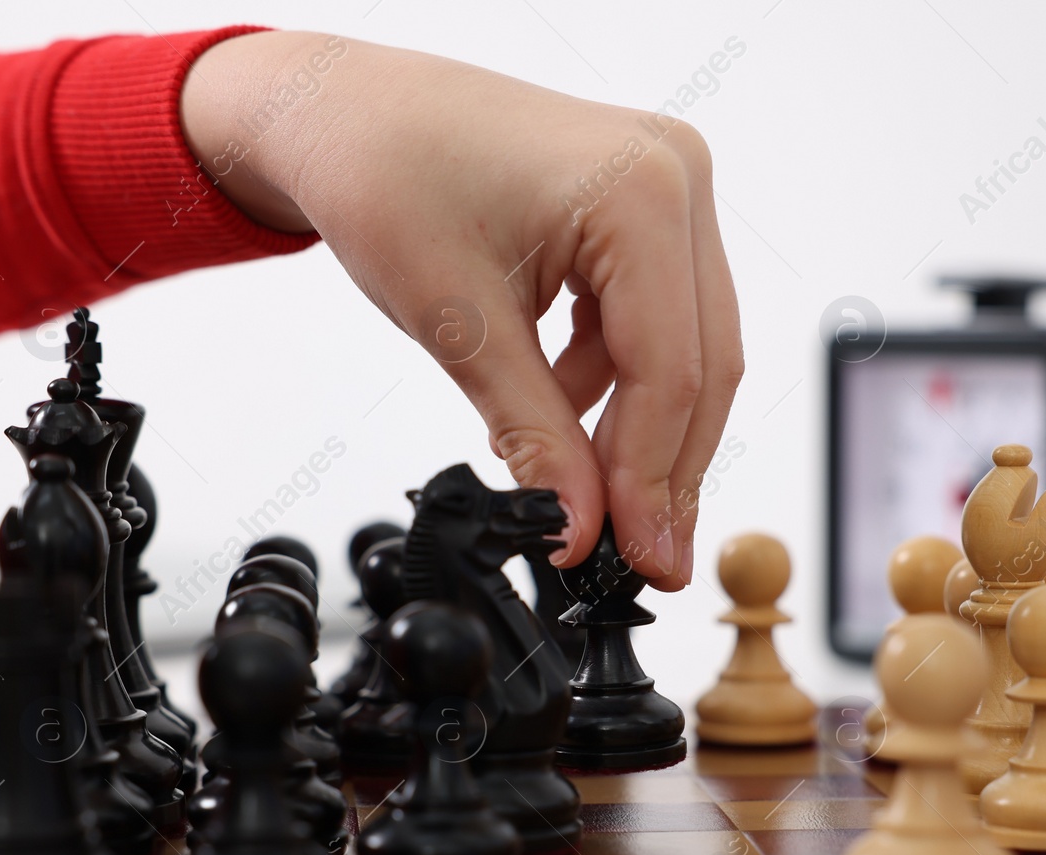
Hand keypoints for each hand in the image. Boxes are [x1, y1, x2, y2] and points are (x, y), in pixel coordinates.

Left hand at [180, 31, 742, 586]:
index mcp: (641, 191)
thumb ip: (534, 434)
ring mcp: (669, 184)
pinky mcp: (647, 204)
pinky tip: (570, 415)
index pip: (671, 369)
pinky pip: (658, 314)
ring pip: (690, 345)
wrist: (342, 108)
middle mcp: (677, 175)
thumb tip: (582, 526)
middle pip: (703, 361)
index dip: (653, 478)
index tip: (636, 555)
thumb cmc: (383, 173)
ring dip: (643, 426)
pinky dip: (619, 377)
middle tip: (647, 555)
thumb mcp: (459, 325)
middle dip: (668, 467)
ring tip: (594, 496)